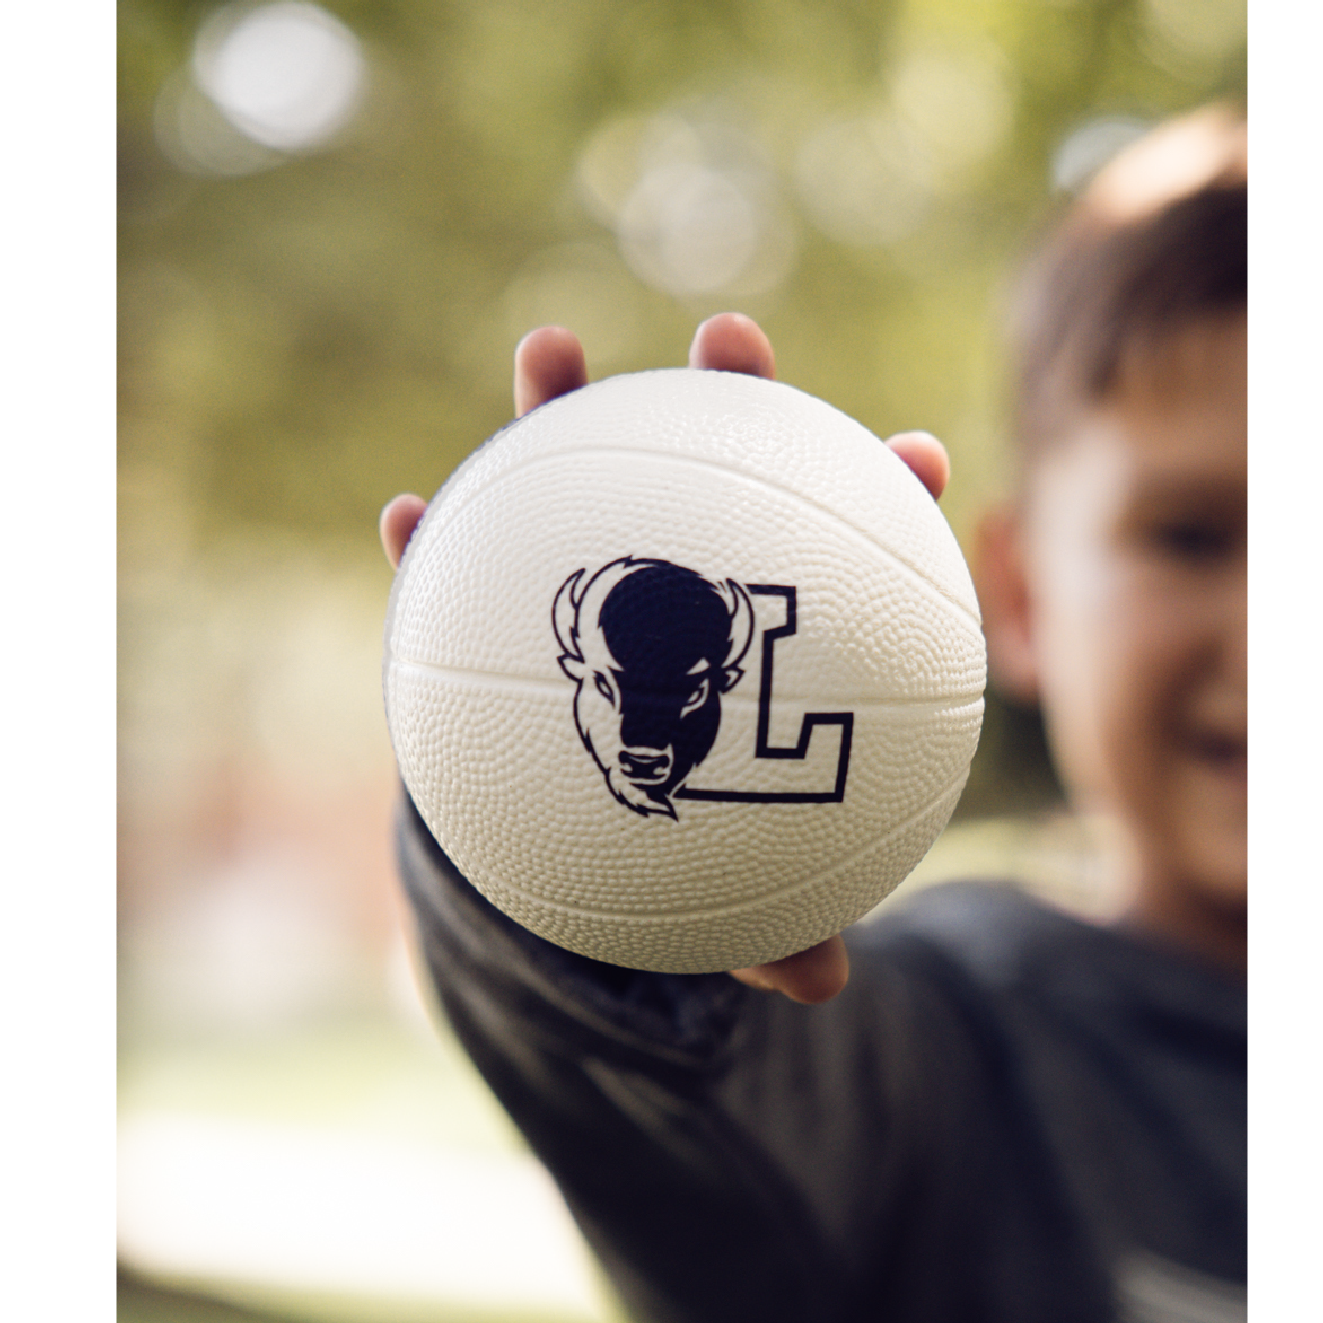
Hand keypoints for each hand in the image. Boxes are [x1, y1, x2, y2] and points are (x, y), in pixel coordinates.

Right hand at [377, 312, 949, 1007]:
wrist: (581, 850)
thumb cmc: (685, 852)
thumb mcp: (733, 892)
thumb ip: (776, 920)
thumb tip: (823, 981)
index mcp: (768, 617)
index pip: (847, 534)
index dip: (888, 488)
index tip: (918, 458)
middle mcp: (684, 565)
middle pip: (721, 454)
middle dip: (732, 382)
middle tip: (733, 341)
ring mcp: (588, 566)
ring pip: (576, 466)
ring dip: (557, 400)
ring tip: (546, 351)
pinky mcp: (495, 598)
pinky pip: (458, 562)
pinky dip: (432, 539)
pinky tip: (405, 519)